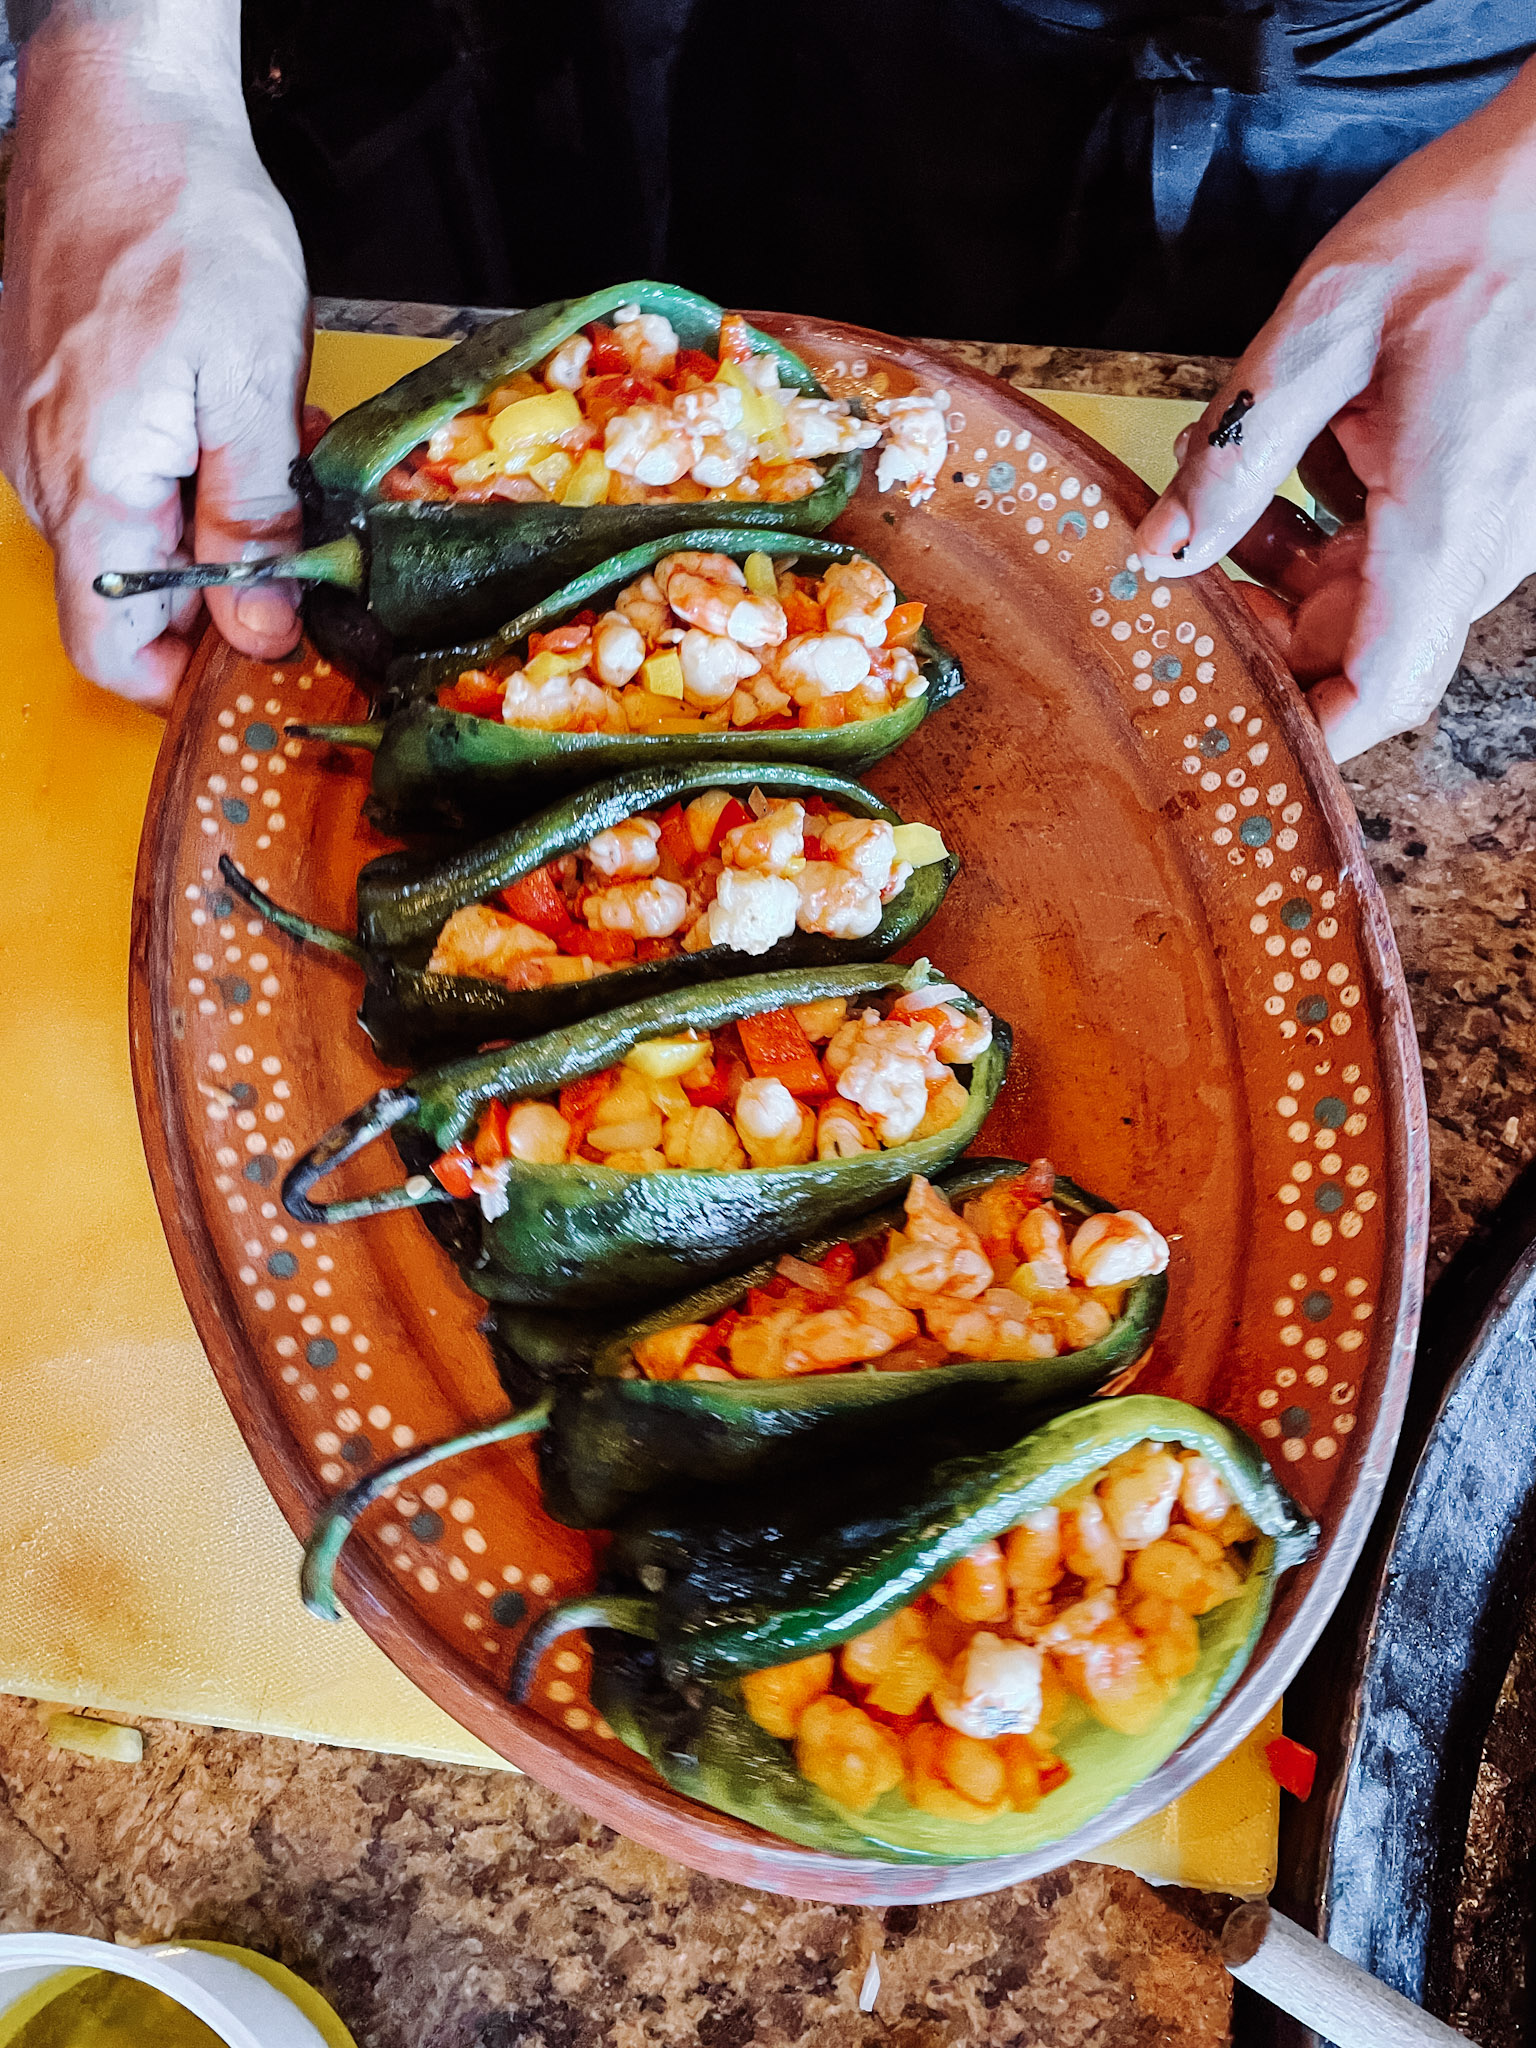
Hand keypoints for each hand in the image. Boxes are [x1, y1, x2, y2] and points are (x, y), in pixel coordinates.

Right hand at [0, 4, 310, 706]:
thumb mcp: (253, 386)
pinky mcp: (61, 405)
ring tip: (274, 456)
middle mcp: (50, 477)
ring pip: (136, 538)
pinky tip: (238, 421)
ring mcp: (46, 439)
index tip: (269, 656)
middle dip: (223, 589)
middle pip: (131, 601)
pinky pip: (125, 480)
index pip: (113, 652)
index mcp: (93, 488)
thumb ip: (251, 523)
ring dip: (216, 526)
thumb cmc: (182, 222)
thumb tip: (257, 631)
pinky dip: (191, 474)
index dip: (191, 676)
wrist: (121, 107)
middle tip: (298, 535)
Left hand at [1135, 56, 1535, 762]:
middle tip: (1177, 586)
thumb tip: (1158, 552)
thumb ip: (1237, 454)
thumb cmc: (1469, 229)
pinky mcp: (1483, 488)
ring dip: (1284, 573)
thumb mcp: (1324, 332)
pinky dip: (1328, 528)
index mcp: (1444, 523)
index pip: (1378, 687)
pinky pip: (1397, 548)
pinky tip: (1285, 466)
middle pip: (1359, 650)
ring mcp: (1488, 519)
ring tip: (1218, 501)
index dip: (1304, 735)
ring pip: (1371, 599)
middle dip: (1262, 631)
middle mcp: (1478, 541)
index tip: (1223, 737)